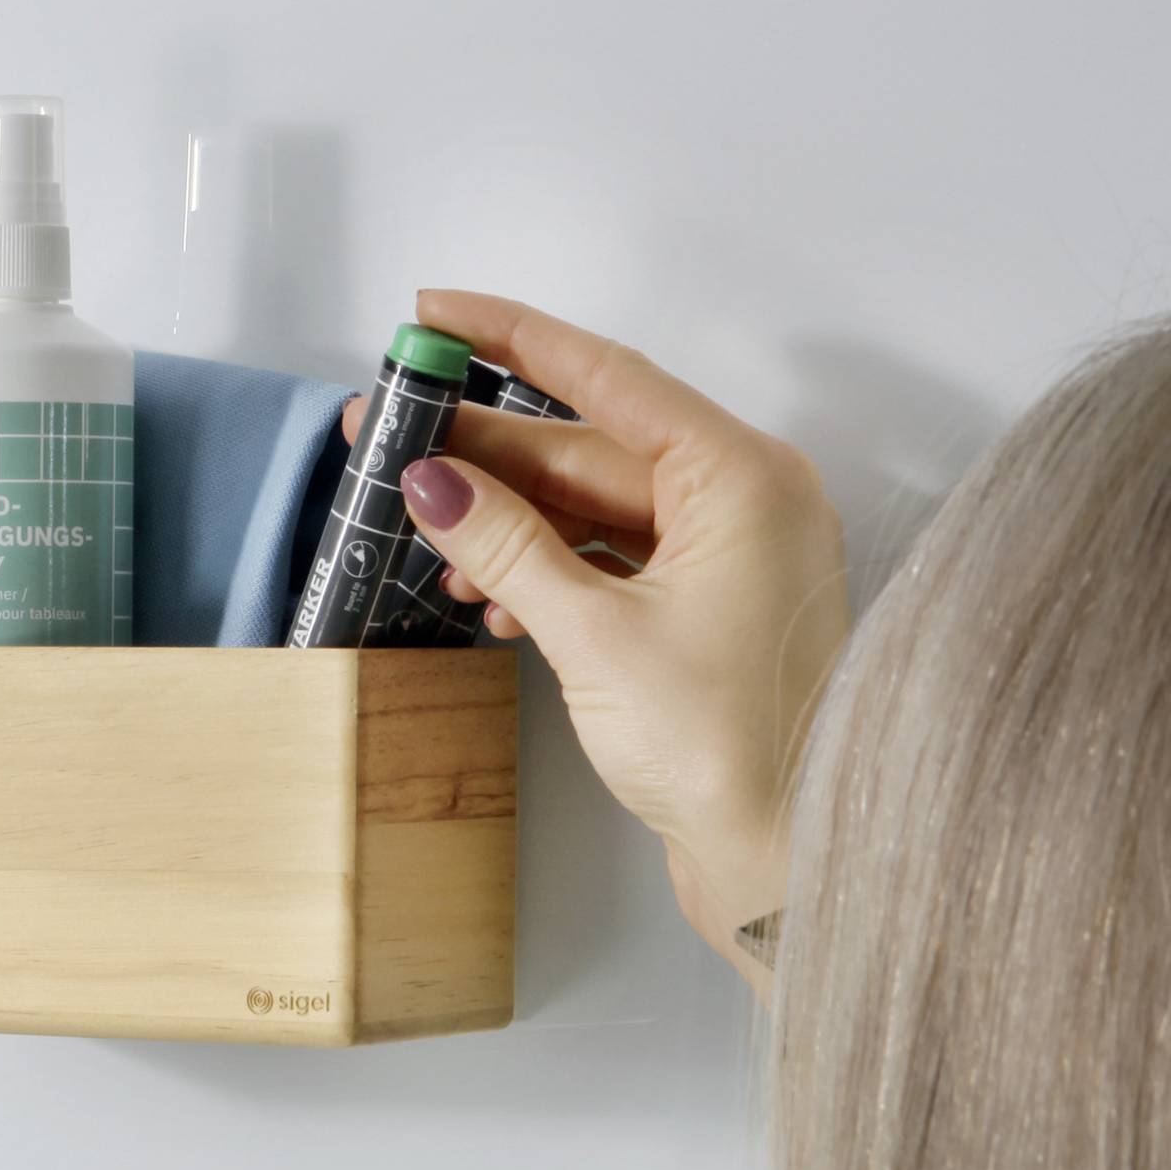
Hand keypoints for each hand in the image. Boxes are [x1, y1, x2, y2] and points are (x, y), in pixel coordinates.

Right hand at [342, 291, 849, 977]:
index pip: (609, 377)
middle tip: (390, 427)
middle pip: (591, 445)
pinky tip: (487, 595)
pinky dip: (545, 569)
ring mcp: (727, 557)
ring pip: (592, 506)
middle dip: (486, 445)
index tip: (437, 312)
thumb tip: (433, 481)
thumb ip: (507, 544)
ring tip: (421, 529)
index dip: (514, 338)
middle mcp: (745, 501)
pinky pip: (610, 558)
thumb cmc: (719, 746)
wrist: (781, 857)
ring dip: (506, 520)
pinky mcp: (705, 609)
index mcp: (742, 479)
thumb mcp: (592, 633)